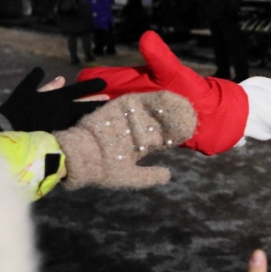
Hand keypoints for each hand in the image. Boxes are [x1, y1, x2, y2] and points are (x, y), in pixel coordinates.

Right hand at [0, 67, 107, 132]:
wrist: (8, 128)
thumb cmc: (17, 107)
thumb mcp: (27, 90)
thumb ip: (43, 82)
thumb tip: (61, 78)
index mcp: (58, 96)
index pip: (80, 89)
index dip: (93, 85)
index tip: (105, 83)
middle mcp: (64, 109)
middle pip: (88, 106)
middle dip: (100, 103)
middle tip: (112, 101)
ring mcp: (64, 123)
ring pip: (84, 119)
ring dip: (96, 116)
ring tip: (108, 116)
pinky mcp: (60, 135)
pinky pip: (76, 131)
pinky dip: (85, 130)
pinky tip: (93, 132)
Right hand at [53, 92, 195, 188]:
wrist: (78, 159)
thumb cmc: (103, 170)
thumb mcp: (129, 176)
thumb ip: (149, 176)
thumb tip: (169, 175)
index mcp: (139, 145)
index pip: (162, 138)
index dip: (176, 134)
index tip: (191, 129)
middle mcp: (134, 130)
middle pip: (158, 121)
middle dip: (174, 116)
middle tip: (192, 111)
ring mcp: (126, 119)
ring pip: (149, 110)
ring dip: (165, 105)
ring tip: (182, 101)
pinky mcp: (116, 109)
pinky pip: (135, 101)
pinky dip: (149, 98)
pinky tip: (165, 95)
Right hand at [78, 31, 248, 154]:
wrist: (217, 119)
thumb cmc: (196, 93)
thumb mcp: (176, 75)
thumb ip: (160, 59)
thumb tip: (145, 36)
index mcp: (134, 83)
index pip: (102, 79)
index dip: (86, 84)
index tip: (66, 90)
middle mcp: (131, 101)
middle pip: (99, 102)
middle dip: (82, 109)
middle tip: (59, 119)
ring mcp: (137, 119)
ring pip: (109, 122)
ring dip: (95, 128)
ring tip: (72, 138)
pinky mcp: (144, 138)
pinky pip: (123, 138)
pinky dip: (112, 142)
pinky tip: (96, 153)